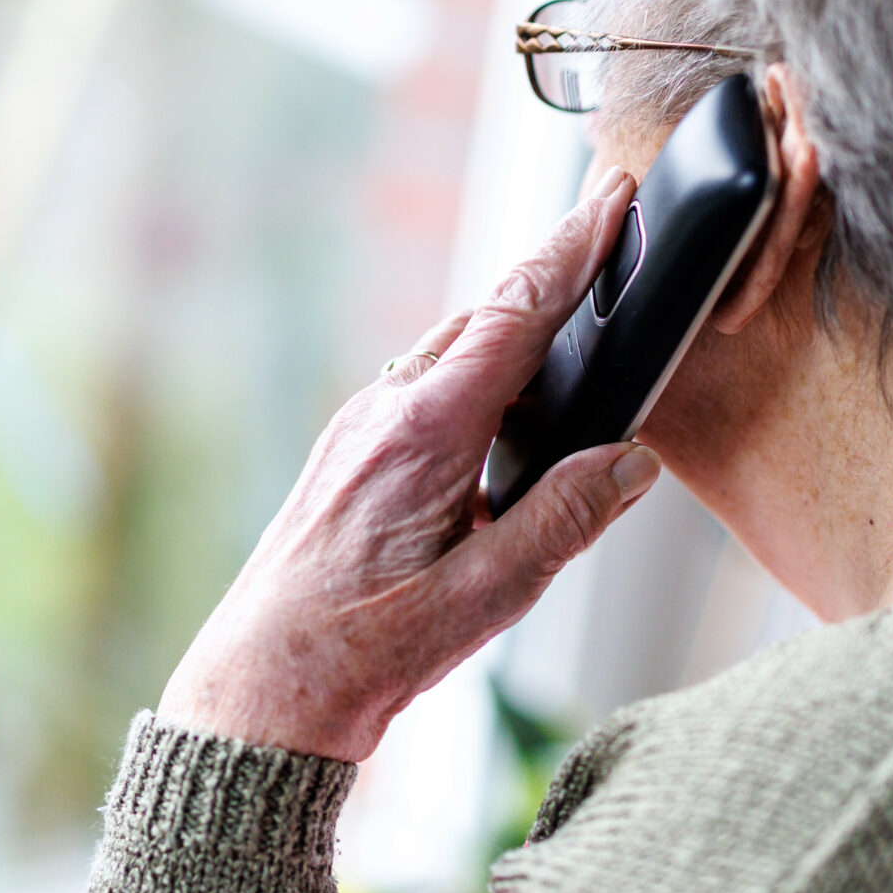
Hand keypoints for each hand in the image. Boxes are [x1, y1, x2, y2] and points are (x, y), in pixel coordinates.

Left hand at [156, 166, 662, 761]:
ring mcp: (359, 430)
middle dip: (550, 276)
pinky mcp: (349, 454)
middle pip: (485, 320)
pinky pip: (425, 390)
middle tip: (610, 240)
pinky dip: (478, 378)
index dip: (572, 252)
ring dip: (514, 333)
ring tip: (574, 327)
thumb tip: (631, 464)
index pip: (515, 317)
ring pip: (453, 354)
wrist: (261, 691)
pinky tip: (507, 414)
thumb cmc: (359, 652)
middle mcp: (384, 414)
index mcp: (423, 434)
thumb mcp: (485, 597)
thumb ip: (564, 521)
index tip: (611, 200)